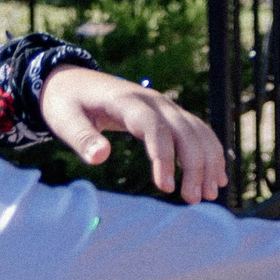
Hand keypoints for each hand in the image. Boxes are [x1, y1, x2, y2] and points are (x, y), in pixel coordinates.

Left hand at [38, 66, 228, 202]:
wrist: (72, 80)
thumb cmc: (65, 102)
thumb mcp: (64, 119)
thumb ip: (82, 138)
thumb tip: (100, 158)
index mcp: (127, 100)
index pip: (154, 127)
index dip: (163, 157)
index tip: (165, 188)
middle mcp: (154, 100)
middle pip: (184, 131)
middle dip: (194, 165)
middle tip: (193, 199)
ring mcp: (165, 105)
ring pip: (197, 131)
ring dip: (207, 161)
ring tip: (209, 194)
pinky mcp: (168, 113)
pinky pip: (197, 131)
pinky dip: (209, 151)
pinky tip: (215, 175)